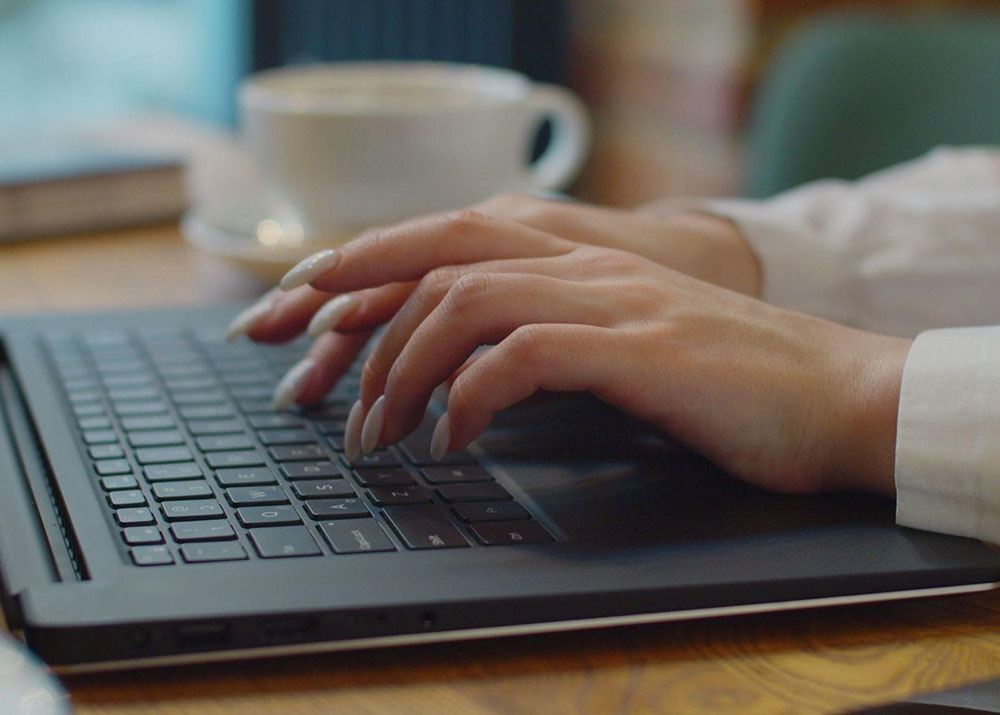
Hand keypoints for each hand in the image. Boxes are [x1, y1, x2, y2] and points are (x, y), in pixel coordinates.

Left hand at [234, 207, 909, 495]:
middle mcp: (587, 264)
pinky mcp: (640, 348)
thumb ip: (555, 339)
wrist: (838, 394)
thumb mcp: (627, 347)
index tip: (300, 307)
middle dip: (359, 317)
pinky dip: (471, 395)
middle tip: (319, 394)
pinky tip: (455, 439)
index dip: (363, 265)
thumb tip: (474, 371)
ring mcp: (613, 300)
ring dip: (405, 368)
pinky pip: (525, 354)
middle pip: (439, 257)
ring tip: (378, 435)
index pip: (446, 239)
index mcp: (578, 260)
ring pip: (469, 300)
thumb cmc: (731, 384)